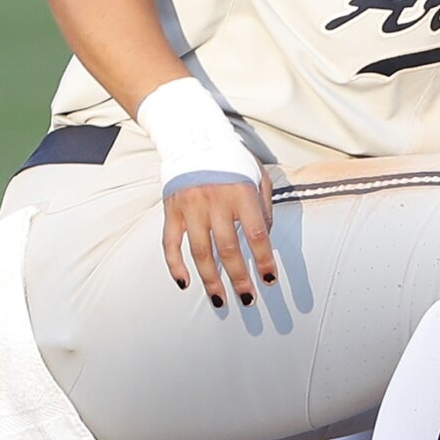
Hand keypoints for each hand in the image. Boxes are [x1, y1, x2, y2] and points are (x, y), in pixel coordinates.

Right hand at [162, 173, 277, 307]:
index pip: (256, 234)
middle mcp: (215, 202)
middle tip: (248, 300)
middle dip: (239, 278)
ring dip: (211, 280)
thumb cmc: (232, 160)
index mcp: (241, 194)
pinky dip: (175, 265)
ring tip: (220, 301)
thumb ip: (264, 206)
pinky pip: (170, 244)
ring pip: (200, 252)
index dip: (263, 260)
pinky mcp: (171, 211)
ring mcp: (190, 208)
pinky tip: (185, 283)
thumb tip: (265, 237)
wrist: (193, 139)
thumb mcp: (258, 176)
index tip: (270, 280)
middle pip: (228, 249)